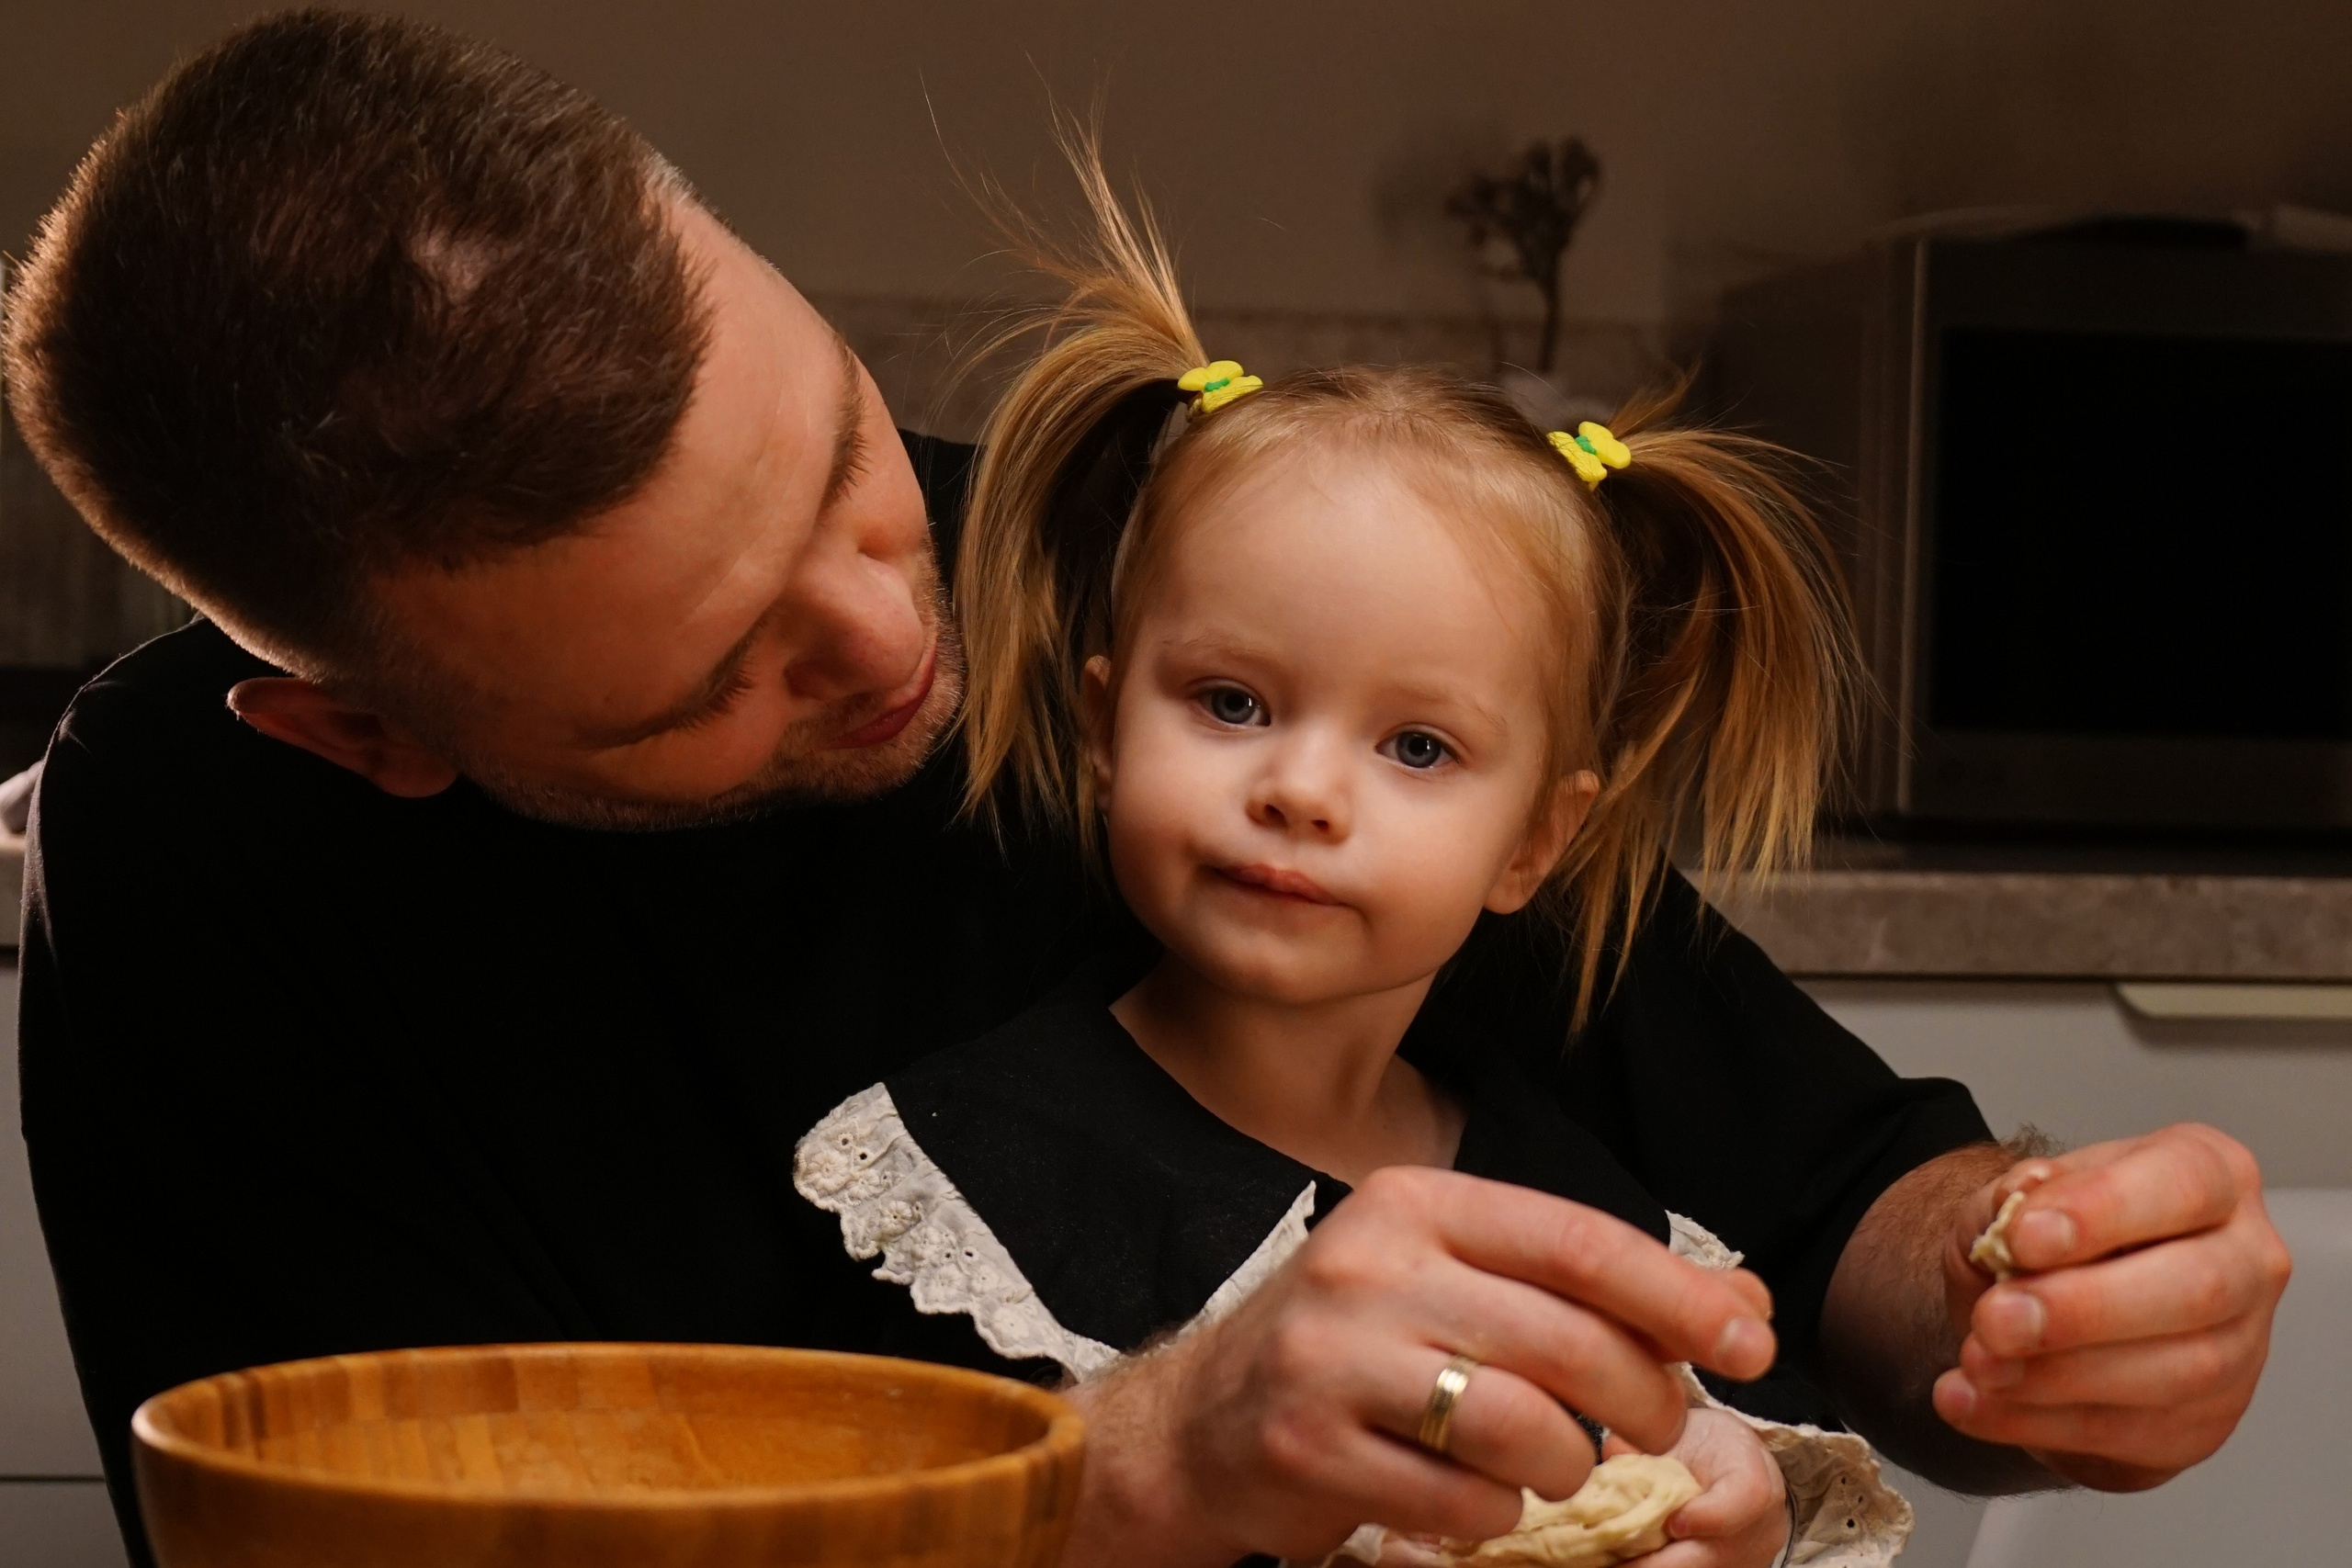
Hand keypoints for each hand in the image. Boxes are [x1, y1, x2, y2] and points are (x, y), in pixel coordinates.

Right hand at [1062, 1165, 1777, 1567]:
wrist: (1200, 1422)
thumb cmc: (1352, 1347)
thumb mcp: (1455, 1282)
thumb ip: (1583, 1287)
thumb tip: (1744, 1302)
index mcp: (1414, 1204)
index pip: (1576, 1240)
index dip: (1679, 1296)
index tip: (1753, 1341)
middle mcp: (1368, 1264)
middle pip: (1566, 1339)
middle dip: (1644, 1397)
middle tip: (1660, 1428)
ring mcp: (1331, 1356)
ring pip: (1523, 1425)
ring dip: (1567, 1465)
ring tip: (1551, 1465)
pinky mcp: (1308, 1445)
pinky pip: (1462, 1498)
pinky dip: (1493, 1513)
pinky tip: (1470, 1495)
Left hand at [1932, 1123, 2291, 1489]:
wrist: (2059, 1316)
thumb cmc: (2056, 1239)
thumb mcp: (2020, 1198)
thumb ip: (2013, 1198)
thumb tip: (2021, 1204)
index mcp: (2211, 1173)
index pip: (2182, 1182)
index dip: (2103, 1211)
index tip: (2021, 1237)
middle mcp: (2246, 1259)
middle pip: (2196, 1287)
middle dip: (2085, 1309)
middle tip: (1996, 1319)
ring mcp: (2240, 1349)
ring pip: (2174, 1372)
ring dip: (2057, 1376)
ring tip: (1977, 1364)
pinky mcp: (2206, 1422)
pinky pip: (2132, 1432)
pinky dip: (2038, 1421)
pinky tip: (1976, 1404)